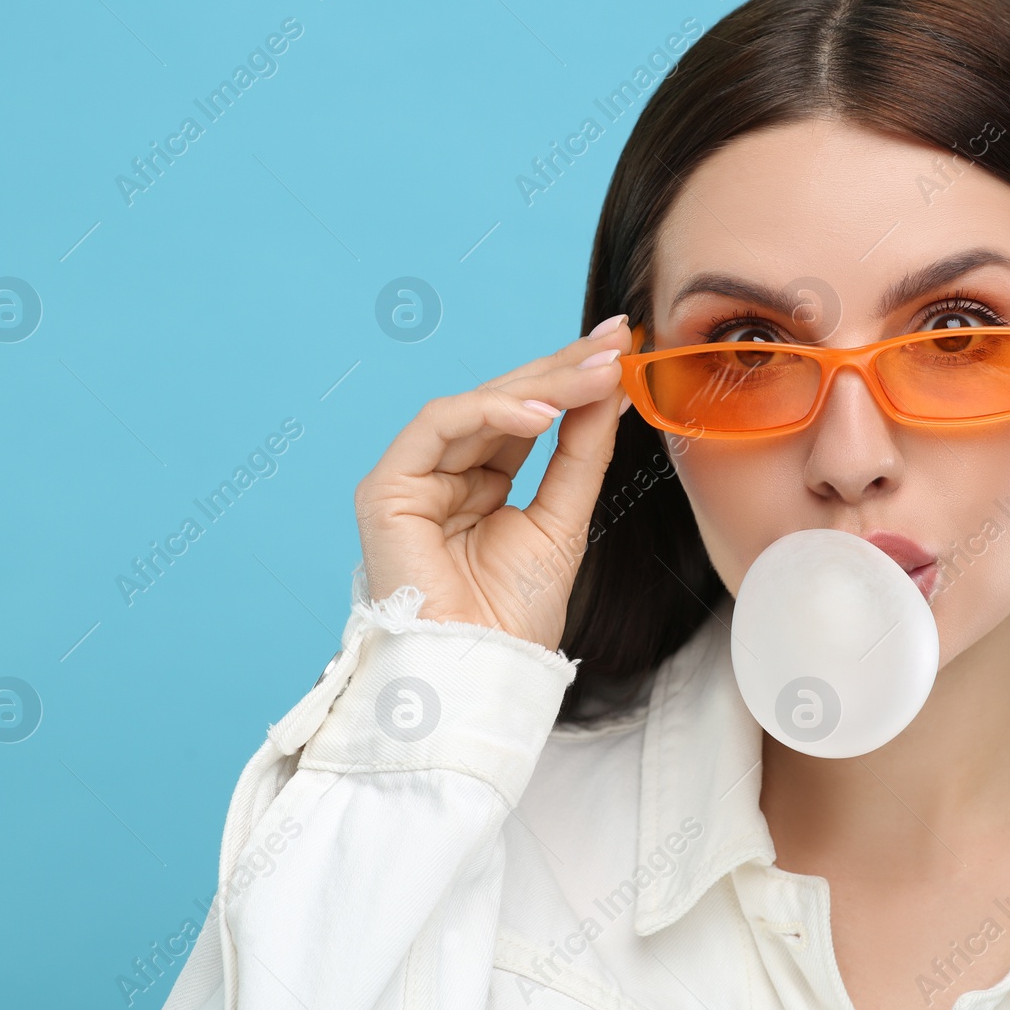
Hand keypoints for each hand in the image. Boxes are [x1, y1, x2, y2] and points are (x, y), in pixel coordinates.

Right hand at [354, 315, 632, 650]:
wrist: (483, 668)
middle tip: (615, 342)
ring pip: (476, 404)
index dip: (572, 378)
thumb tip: (609, 385)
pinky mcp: (387, 488)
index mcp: (481, 480)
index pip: (527, 412)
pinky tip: (543, 412)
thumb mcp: (564, 517)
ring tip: (595, 375)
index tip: (622, 346)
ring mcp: (413, 478)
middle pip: (505, 400)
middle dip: (563, 367)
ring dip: (541, 384)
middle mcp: (445, 472)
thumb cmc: (515, 614)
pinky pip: (439, 424)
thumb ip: (581, 450)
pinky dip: (492, 410)